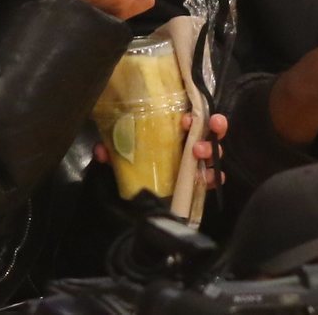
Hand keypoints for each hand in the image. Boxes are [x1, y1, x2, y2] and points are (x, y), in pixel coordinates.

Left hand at [95, 113, 227, 186]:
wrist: (133, 203)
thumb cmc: (132, 167)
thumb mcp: (119, 156)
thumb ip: (111, 152)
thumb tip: (101, 151)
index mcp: (171, 130)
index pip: (188, 115)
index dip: (193, 114)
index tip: (186, 119)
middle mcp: (186, 143)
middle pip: (208, 129)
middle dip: (212, 127)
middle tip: (198, 131)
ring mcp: (194, 163)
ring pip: (214, 151)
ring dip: (211, 150)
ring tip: (198, 152)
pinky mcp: (197, 183)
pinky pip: (213, 179)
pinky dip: (215, 177)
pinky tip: (211, 178)